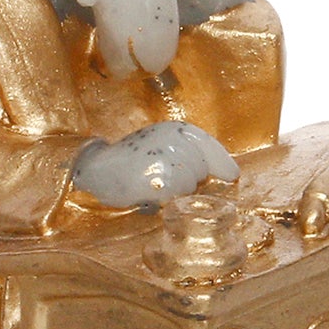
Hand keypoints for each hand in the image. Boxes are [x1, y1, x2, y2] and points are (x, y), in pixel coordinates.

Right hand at [71, 121, 238, 208]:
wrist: (97, 169)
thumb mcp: (157, 145)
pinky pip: (177, 198)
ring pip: (191, 187)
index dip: (221, 162)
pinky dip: (165, 200)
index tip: (231, 175)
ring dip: (176, 192)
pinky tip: (147, 192)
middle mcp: (178, 140)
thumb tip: (227, 173)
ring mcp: (172, 160)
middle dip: (187, 181)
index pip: (207, 145)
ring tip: (151, 184)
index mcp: (175, 128)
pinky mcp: (165, 180)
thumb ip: (186, 153)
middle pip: (201, 171)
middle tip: (158, 177)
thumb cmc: (126, 160)